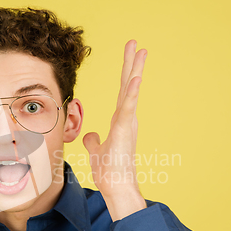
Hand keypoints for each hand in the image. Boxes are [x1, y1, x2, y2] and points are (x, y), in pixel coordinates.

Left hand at [82, 40, 146, 218]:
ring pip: (131, 90)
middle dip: (132, 63)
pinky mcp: (125, 130)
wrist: (116, 187)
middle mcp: (126, 119)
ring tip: (141, 49)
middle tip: (136, 43)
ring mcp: (128, 123)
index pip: (122, 92)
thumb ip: (93, 140)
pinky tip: (136, 76)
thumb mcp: (96, 151)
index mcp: (120, 121)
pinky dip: (133, 92)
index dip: (125, 74)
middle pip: (128, 85)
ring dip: (135, 69)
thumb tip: (89, 135)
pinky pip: (129, 107)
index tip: (130, 57)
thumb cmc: (109, 171)